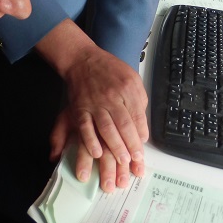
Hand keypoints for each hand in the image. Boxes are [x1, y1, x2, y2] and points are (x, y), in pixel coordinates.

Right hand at [49, 45, 148, 190]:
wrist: (83, 60)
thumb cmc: (110, 70)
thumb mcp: (132, 78)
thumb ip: (138, 100)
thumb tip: (142, 126)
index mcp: (128, 89)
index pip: (137, 116)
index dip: (141, 135)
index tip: (142, 152)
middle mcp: (112, 97)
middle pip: (124, 125)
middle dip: (131, 145)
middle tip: (136, 163)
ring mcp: (94, 103)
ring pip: (106, 128)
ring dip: (115, 147)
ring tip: (122, 162)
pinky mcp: (79, 108)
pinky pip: (85, 127)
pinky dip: (90, 140)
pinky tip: (96, 153)